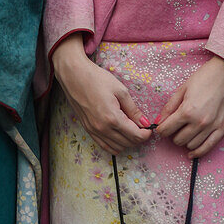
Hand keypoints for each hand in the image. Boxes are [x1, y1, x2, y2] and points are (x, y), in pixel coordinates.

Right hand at [52, 34, 151, 154]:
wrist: (74, 75)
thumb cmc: (97, 79)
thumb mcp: (120, 91)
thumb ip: (133, 110)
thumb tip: (145, 122)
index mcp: (112, 118)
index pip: (135, 135)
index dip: (146, 134)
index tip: (149, 128)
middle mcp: (102, 128)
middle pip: (127, 143)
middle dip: (138, 138)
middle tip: (142, 128)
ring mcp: (93, 130)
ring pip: (116, 147)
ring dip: (127, 142)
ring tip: (132, 130)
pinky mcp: (87, 129)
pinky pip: (104, 146)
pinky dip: (115, 144)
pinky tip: (120, 136)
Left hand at [156, 56, 223, 157]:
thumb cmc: (206, 76)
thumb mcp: (183, 88)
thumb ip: (170, 106)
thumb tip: (160, 120)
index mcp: (187, 111)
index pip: (166, 130)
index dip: (161, 129)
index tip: (162, 127)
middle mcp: (199, 122)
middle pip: (178, 140)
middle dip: (173, 135)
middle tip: (176, 127)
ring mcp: (213, 126)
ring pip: (191, 145)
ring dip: (186, 141)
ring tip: (186, 131)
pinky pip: (208, 147)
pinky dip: (198, 153)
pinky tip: (191, 153)